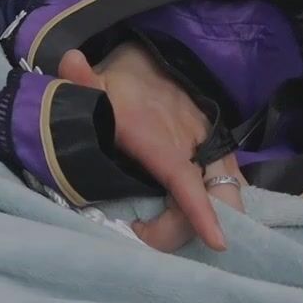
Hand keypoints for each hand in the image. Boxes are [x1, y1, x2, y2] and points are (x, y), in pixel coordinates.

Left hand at [56, 45, 243, 252]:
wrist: (154, 64)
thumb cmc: (122, 86)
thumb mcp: (97, 85)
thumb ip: (81, 81)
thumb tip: (70, 60)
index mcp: (163, 140)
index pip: (185, 179)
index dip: (201, 211)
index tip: (217, 241)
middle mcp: (197, 146)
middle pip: (217, 200)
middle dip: (189, 228)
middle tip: (144, 231)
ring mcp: (214, 151)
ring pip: (228, 196)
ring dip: (202, 219)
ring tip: (156, 225)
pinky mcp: (222, 155)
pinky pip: (231, 188)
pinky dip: (216, 207)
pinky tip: (188, 216)